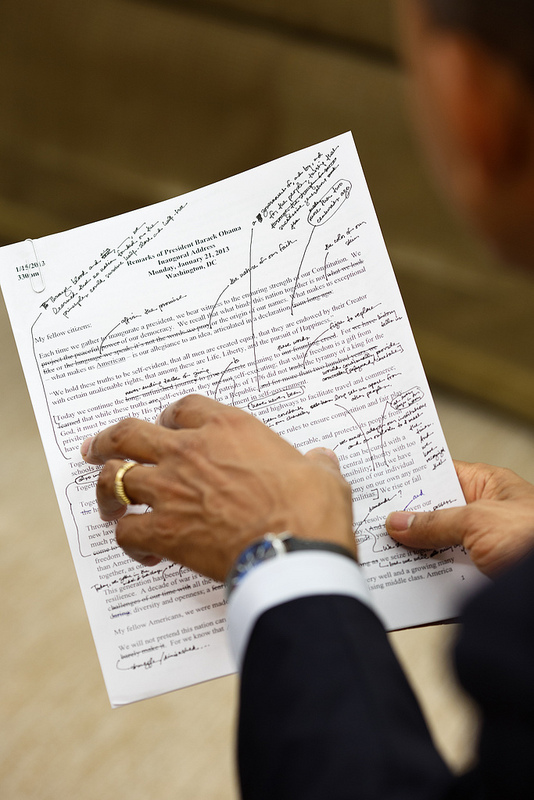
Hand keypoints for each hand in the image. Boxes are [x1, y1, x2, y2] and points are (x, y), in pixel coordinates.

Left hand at [81, 394, 354, 580]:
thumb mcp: (322, 475)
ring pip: (115, 478)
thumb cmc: (309, 508)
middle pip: (129, 434)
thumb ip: (316, 464)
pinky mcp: (164, 530)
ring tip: (107, 501)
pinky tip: (143, 549)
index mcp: (228, 428)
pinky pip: (127, 531)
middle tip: (97, 448)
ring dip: (106, 490)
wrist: (294, 550)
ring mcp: (170, 489)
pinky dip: (129, 540)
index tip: (167, 426)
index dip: (170, 416)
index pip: (184, 407)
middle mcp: (189, 451)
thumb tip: (323, 460)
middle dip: (108, 440)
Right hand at [386, 460, 533, 574]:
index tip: (379, 482)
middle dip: (405, 519)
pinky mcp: (480, 579)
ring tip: (378, 552)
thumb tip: (398, 521)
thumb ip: (435, 521)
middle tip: (370, 520)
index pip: (439, 474)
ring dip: (412, 553)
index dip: (410, 477)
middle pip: (435, 513)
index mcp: (488, 487)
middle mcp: (484, 515)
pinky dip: (425, 579)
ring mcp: (481, 548)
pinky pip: (445, 576)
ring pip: (437, 547)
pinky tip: (401, 581)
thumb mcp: (478, 522)